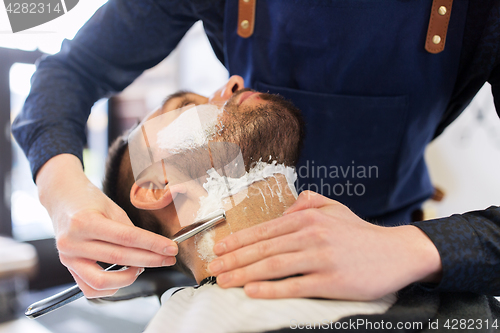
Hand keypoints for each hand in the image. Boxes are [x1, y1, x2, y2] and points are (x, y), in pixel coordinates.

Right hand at [37, 155, 177, 297]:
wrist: (62, 198)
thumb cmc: (88, 200)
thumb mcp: (112, 207)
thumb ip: (128, 230)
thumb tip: (151, 248)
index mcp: (85, 221)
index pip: (127, 237)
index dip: (153, 244)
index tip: (171, 248)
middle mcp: (73, 242)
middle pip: (119, 257)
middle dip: (150, 260)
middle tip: (168, 258)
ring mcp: (68, 257)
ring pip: (103, 280)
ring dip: (129, 277)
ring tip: (142, 266)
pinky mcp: (68, 267)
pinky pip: (90, 288)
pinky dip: (111, 287)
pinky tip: (123, 276)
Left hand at [208, 191, 441, 299]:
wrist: (397, 253)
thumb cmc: (361, 234)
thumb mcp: (335, 208)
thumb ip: (307, 202)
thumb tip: (285, 208)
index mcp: (309, 217)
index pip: (265, 229)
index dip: (239, 240)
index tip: (220, 248)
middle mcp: (312, 234)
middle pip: (263, 248)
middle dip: (234, 259)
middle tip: (213, 268)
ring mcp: (321, 258)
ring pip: (273, 265)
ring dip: (244, 274)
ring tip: (224, 281)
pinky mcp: (331, 281)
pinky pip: (293, 285)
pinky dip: (270, 289)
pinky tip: (252, 291)